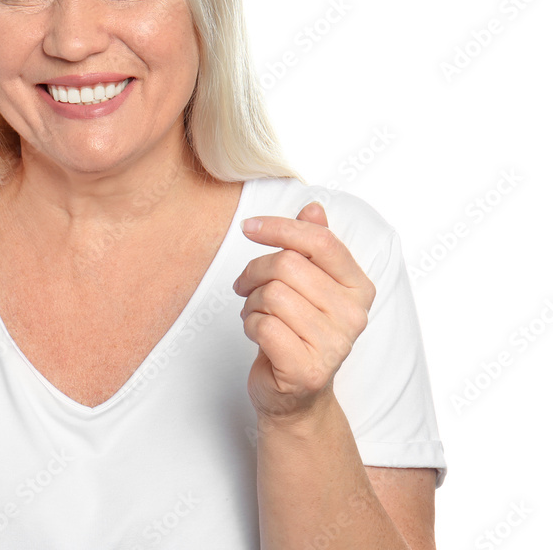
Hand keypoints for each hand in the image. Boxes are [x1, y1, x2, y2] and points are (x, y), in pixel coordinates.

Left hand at [233, 202, 375, 422]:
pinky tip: (258, 334)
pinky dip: (250, 325)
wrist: (295, 395)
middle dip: (254, 272)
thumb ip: (312, 246)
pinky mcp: (308, 368)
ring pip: (271, 295)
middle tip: (246, 286)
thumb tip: (313, 208)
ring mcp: (334, 345)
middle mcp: (354, 315)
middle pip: (287, 266)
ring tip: (257, 314)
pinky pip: (263, 325)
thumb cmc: (297, 331)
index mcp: (358, 287)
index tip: (248, 227)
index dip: (279, 227)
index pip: (319, 241)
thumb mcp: (308, 285)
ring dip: (251, 302)